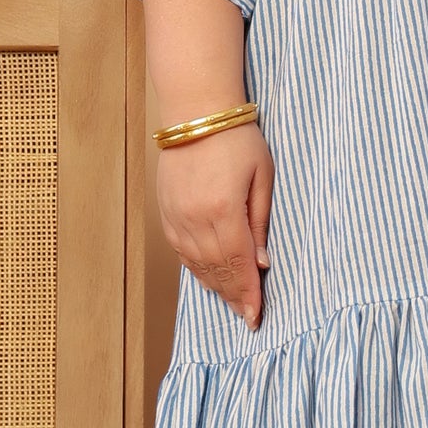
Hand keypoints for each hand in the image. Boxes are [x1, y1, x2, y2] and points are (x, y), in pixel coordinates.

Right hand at [156, 125, 273, 330]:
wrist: (196, 110)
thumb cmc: (237, 138)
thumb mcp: (262, 176)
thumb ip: (260, 221)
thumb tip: (261, 261)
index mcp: (224, 209)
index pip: (238, 263)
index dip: (247, 293)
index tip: (254, 317)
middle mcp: (195, 218)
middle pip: (216, 269)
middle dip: (233, 296)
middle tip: (246, 316)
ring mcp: (176, 216)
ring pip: (196, 264)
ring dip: (214, 286)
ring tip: (231, 302)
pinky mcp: (166, 211)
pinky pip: (181, 251)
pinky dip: (196, 268)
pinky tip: (208, 278)